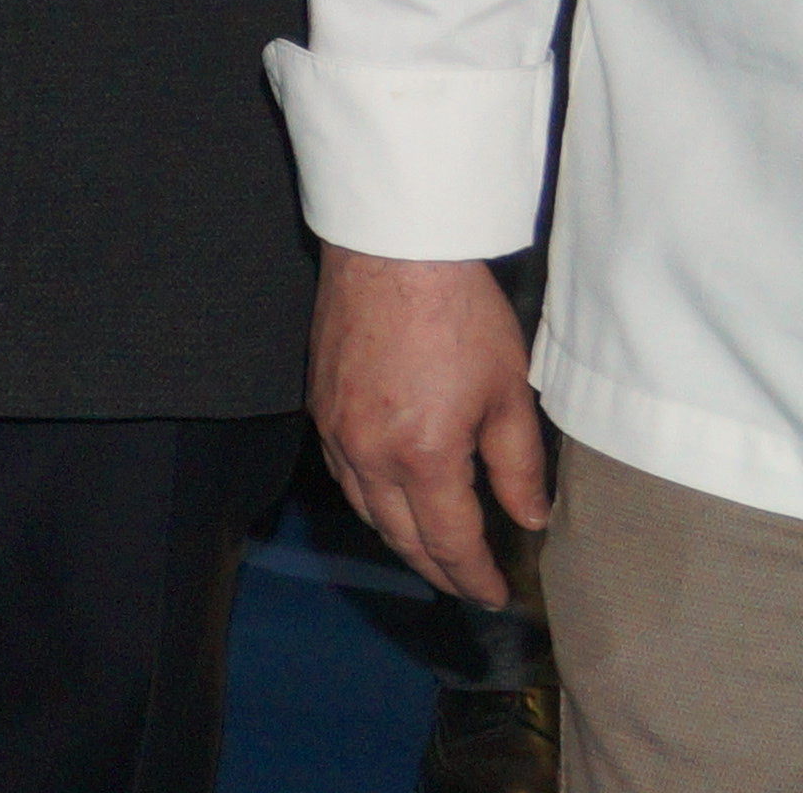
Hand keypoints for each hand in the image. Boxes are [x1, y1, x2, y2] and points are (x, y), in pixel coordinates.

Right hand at [314, 247, 545, 606]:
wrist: (392, 254)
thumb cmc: (459, 316)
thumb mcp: (509, 393)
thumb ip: (518, 466)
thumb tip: (529, 518)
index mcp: (424, 456)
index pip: (449, 541)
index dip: (473, 576)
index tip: (494, 595)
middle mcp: (370, 454)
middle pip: (400, 536)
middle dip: (436, 569)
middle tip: (466, 585)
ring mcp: (336, 431)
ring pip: (365, 509)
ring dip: (399, 538)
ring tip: (431, 550)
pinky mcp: (319, 405)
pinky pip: (343, 473)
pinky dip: (370, 500)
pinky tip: (389, 497)